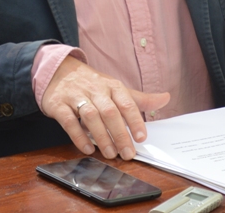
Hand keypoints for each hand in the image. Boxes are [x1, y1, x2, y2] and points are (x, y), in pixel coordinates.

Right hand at [41, 56, 169, 160]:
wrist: (59, 71)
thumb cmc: (93, 85)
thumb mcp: (116, 89)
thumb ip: (139, 99)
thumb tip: (166, 98)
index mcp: (113, 86)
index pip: (127, 103)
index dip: (135, 121)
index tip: (142, 138)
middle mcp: (96, 90)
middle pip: (110, 112)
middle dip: (120, 134)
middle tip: (127, 153)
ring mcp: (77, 96)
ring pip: (91, 116)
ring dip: (102, 137)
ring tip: (110, 153)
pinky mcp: (59, 105)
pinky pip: (69, 121)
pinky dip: (78, 136)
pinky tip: (87, 148)